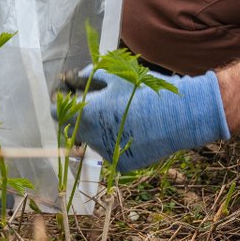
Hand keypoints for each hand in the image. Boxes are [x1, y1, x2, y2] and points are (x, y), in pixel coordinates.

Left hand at [56, 67, 229, 171]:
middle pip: (73, 128)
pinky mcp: (122, 164)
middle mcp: (93, 137)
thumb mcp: (117, 76)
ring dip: (97, 128)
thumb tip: (74, 79)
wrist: (181, 116)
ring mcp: (107, 153)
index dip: (62, 102)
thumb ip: (90, 76)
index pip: (58, 112)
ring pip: (91, 141)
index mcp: (89, 113)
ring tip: (120, 115)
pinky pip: (110, 151)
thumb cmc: (148, 90)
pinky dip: (115, 141)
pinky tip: (132, 129)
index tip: (70, 96)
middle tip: (96, 104)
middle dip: (80, 116)